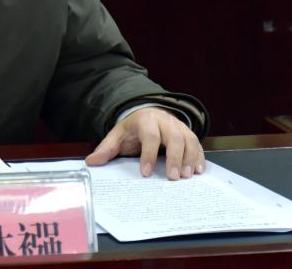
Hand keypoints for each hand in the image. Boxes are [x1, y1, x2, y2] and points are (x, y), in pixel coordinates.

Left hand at [85, 106, 204, 179]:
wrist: (146, 115)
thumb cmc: (132, 129)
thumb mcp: (117, 136)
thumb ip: (105, 149)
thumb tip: (91, 162)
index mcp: (145, 120)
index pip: (149, 136)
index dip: (148, 154)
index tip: (145, 172)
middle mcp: (164, 121)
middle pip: (173, 137)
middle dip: (174, 157)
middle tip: (173, 177)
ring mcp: (178, 126)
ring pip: (188, 139)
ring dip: (190, 158)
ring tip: (187, 176)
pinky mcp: (187, 133)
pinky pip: (197, 143)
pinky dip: (199, 157)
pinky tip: (199, 171)